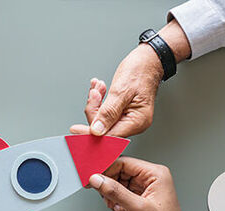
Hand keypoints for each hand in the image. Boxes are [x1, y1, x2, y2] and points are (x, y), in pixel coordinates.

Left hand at [70, 20, 191, 137]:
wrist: (148, 60)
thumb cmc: (140, 71)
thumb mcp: (121, 91)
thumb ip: (108, 112)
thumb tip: (97, 130)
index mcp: (137, 121)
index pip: (110, 136)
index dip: (91, 133)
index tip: (76, 130)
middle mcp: (134, 123)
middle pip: (104, 128)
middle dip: (94, 111)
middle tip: (93, 95)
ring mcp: (128, 118)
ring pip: (103, 119)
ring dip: (96, 103)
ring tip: (97, 88)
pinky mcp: (123, 112)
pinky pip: (106, 111)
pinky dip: (100, 101)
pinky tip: (99, 90)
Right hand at [87, 157, 215, 210]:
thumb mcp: (137, 209)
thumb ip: (115, 192)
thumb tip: (98, 180)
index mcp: (156, 174)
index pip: (125, 163)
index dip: (107, 169)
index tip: (93, 177)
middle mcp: (151, 179)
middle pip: (120, 172)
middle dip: (109, 184)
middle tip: (102, 193)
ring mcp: (145, 190)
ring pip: (119, 183)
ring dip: (112, 195)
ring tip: (116, 206)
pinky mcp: (140, 200)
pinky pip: (121, 194)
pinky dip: (116, 202)